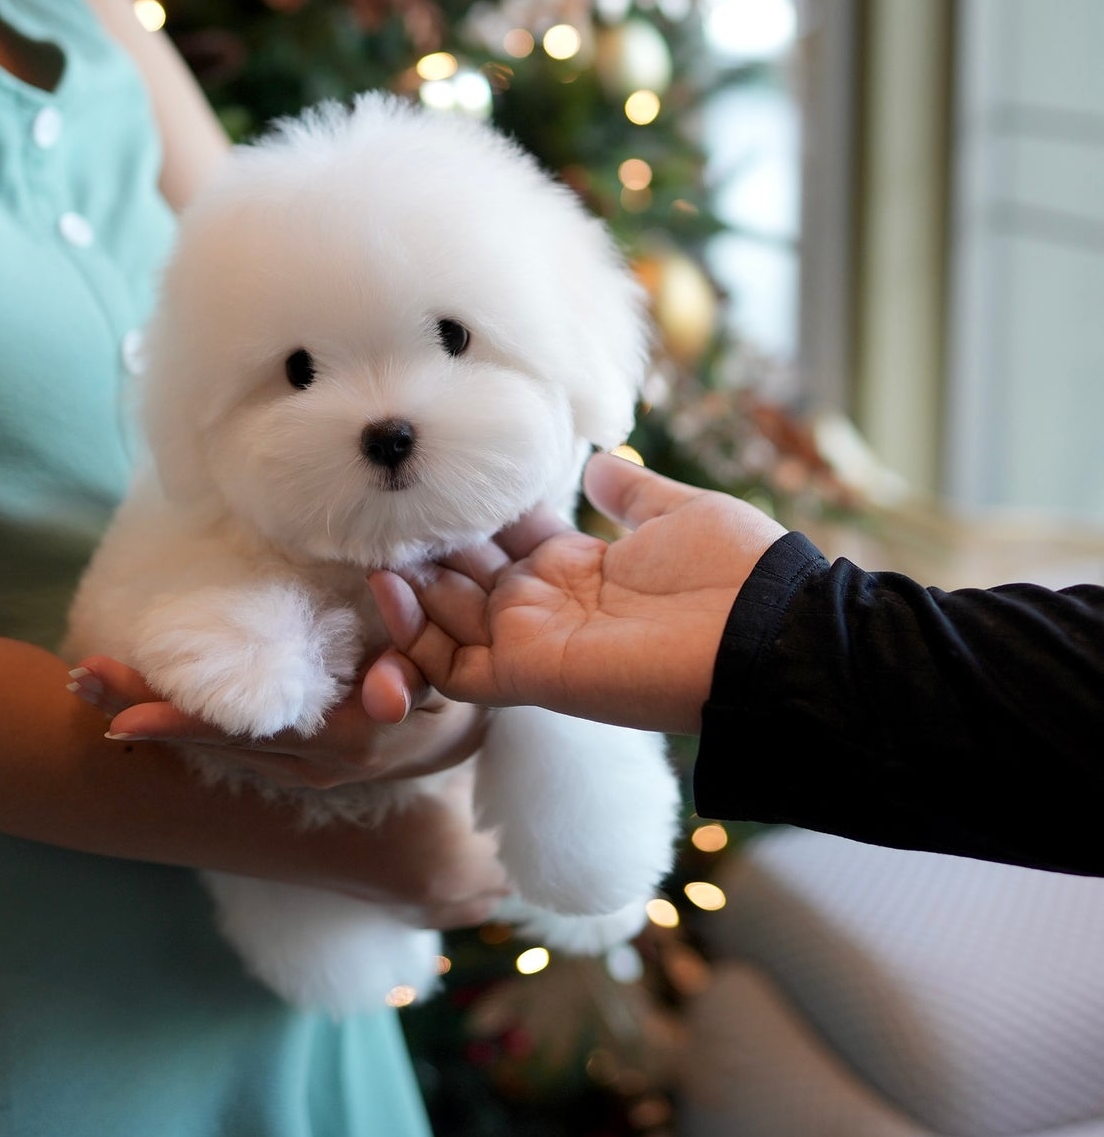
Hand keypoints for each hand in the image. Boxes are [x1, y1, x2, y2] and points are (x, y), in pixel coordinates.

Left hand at [67, 653, 486, 788]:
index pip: (245, 732)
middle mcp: (307, 765)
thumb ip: (413, 674)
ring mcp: (296, 769)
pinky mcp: (292, 762)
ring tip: (92, 682)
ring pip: (214, 746)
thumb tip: (387, 692)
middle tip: (81, 678)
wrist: (465, 739)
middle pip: (212, 741)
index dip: (183, 722)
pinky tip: (145, 703)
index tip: (122, 717)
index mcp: (338, 742)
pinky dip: (185, 723)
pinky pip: (230, 746)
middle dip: (144, 710)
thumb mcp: (442, 679)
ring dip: (153, 714)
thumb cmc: (451, 688)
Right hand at [364, 453, 786, 734]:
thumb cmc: (734, 570)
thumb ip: (629, 494)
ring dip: (405, 588)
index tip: (432, 478)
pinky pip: (451, 666)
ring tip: (370, 547)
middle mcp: (547, 604)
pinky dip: (414, 637)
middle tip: (379, 510)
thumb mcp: (677, 512)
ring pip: (445, 622)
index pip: (503, 542)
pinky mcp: (527, 673)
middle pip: (463, 578)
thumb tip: (598, 463)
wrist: (765, 631)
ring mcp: (533, 641)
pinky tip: (389, 588)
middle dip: (423, 547)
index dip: (467, 513)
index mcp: (579, 566)